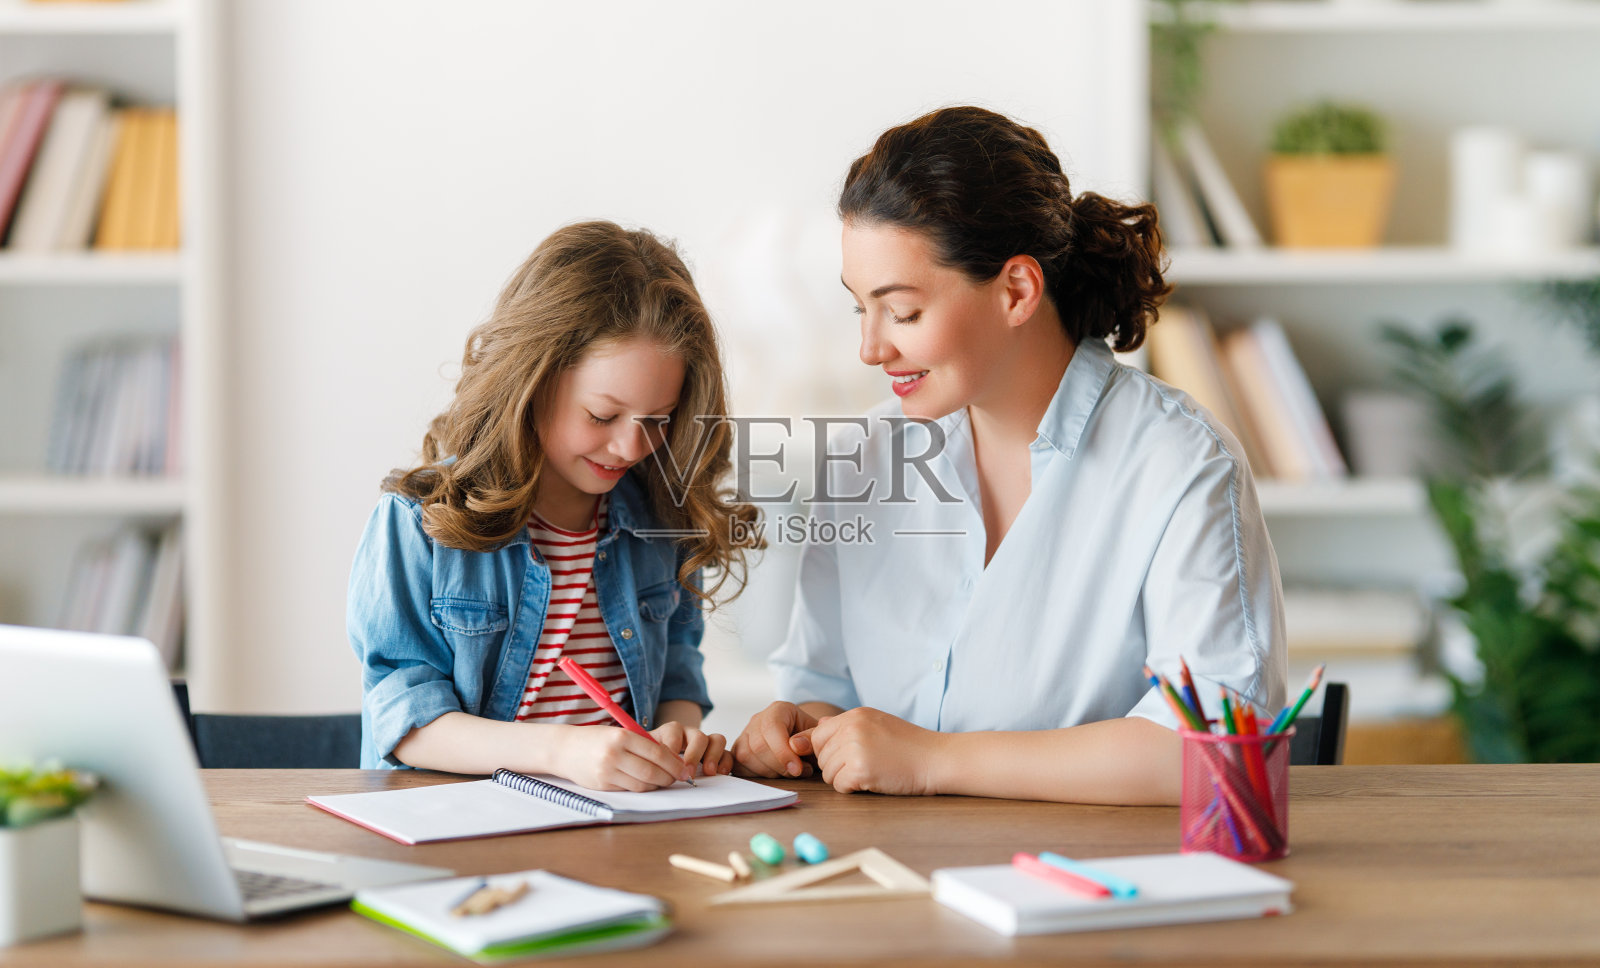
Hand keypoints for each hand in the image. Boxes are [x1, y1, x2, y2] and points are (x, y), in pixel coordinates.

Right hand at [546, 724, 693, 791]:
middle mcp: (614, 754)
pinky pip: (629, 790)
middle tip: (677, 778)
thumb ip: (642, 744)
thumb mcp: (619, 733)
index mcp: (622, 736)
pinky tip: (646, 784)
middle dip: (669, 777)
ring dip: (657, 785)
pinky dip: (642, 788)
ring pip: (642, 784)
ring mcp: (607, 771)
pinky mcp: (602, 785)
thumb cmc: (597, 739)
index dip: (674, 763)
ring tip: (663, 781)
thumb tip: (672, 759)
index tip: (683, 768)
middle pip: (651, 771)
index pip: (657, 753)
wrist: (565, 748)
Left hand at [650, 721, 732, 777]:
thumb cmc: (651, 762)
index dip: (672, 747)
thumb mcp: (644, 758)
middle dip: (694, 754)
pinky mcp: (718, 756)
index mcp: (671, 732)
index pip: (674, 731)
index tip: (667, 763)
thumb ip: (644, 759)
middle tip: (688, 772)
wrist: (658, 765)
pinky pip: (728, 754)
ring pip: (717, 740)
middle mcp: (690, 735)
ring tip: (708, 772)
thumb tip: (643, 768)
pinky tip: (719, 773)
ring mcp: (706, 744)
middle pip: (698, 735)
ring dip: (713, 756)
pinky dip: (726, 763)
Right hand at [731, 701, 818, 777]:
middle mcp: (758, 720)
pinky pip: (738, 765)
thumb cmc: (810, 740)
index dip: (783, 752)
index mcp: (778, 710)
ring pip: (745, 756)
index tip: (797, 769)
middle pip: (758, 745)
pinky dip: (755, 776)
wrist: (802, 743)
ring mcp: (745, 735)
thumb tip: (797, 746)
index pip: (772, 728)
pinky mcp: (738, 750)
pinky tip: (773, 775)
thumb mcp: (818, 735)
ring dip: (768, 773)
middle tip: (797, 773)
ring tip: (788, 773)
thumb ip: (812, 738)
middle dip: (778, 766)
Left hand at [795, 707, 942, 795]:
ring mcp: (854, 749)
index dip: (827, 751)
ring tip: (869, 773)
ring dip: (843, 778)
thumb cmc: (910, 745)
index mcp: (854, 715)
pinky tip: (871, 782)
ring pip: (827, 773)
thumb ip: (847, 725)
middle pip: (820, 756)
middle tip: (862, 767)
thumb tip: (818, 725)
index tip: (845, 758)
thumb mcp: (877, 723)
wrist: (936, 759)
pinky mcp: (860, 770)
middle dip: (835, 766)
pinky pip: (838, 786)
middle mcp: (851, 728)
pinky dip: (852, 789)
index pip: (817, 735)